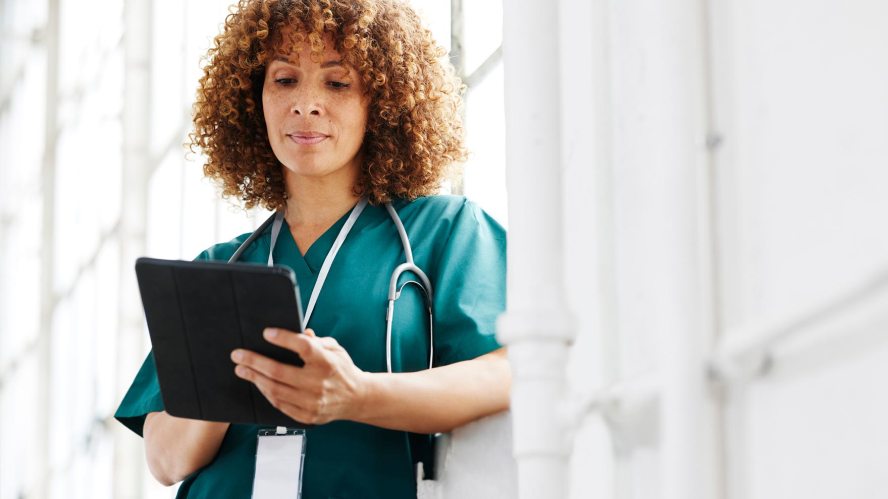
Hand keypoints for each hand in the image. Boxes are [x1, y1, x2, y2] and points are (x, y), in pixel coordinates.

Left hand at [231, 328, 368, 424]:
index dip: (283, 339)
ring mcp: (312, 402)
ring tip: (242, 369)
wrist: (357, 398)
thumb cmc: (342, 369)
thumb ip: (315, 341)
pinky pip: (280, 404)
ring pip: (275, 390)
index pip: (302, 347)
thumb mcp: (334, 349)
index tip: (266, 333)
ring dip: (255, 378)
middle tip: (238, 355)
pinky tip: (258, 383)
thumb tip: (299, 333)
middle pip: (279, 371)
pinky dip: (266, 393)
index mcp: (327, 362)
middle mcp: (319, 383)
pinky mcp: (307, 416)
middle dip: (254, 362)